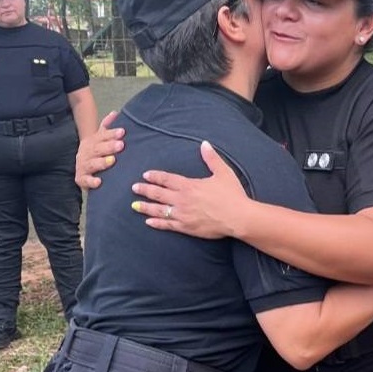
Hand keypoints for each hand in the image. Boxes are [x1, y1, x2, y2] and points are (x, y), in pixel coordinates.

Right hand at [75, 111, 124, 189]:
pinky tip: (99, 182)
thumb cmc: (97, 152)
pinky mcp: (81, 179)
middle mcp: (86, 153)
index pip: (102, 136)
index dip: (111, 134)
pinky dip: (91, 182)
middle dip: (109, 146)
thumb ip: (107, 126)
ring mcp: (83, 166)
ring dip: (102, 162)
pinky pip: (85, 181)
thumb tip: (115, 113)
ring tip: (112, 161)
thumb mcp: (101, 138)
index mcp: (92, 141)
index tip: (122, 132)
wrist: (82, 167)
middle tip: (121, 145)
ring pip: (92, 164)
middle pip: (97, 148)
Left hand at [131, 140, 246, 238]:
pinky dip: (157, 223)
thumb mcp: (223, 173)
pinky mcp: (186, 227)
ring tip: (135, 206)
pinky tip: (148, 222)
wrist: (238, 217)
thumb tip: (204, 144)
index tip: (145, 175)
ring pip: (159, 210)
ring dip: (146, 207)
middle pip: (158, 194)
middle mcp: (182, 199)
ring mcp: (183, 214)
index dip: (155, 176)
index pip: (167, 179)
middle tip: (134, 188)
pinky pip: (168, 225)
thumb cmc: (232, 194)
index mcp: (189, 185)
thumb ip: (211, 158)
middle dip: (145, 190)